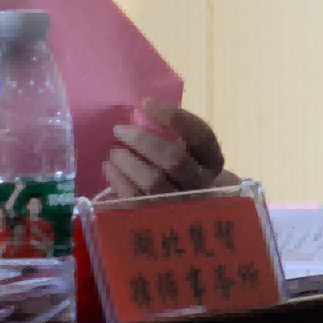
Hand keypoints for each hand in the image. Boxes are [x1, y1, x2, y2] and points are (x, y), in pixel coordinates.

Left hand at [104, 99, 231, 197]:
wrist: (183, 207)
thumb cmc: (178, 170)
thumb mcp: (185, 150)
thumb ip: (169, 133)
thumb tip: (138, 114)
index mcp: (212, 161)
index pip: (200, 136)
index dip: (173, 117)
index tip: (146, 103)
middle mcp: (201, 184)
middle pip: (175, 159)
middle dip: (143, 140)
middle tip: (120, 129)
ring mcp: (179, 205)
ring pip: (153, 181)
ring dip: (127, 161)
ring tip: (114, 151)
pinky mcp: (155, 219)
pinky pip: (134, 199)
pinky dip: (118, 180)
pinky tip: (110, 167)